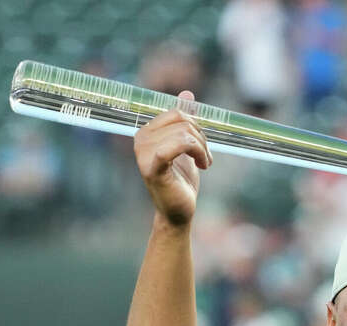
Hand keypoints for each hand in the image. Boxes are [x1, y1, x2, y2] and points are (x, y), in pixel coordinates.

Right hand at [133, 91, 212, 226]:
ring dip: (203, 149)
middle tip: (206, 157)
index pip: (177, 112)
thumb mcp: (186, 145)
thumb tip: (187, 94)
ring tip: (205, 163)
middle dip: (201, 138)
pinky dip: (197, 153)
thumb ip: (184, 120)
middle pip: (182, 120)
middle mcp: (141, 139)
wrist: (179, 211)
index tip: (202, 146)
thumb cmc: (181, 179)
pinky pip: (178, 145)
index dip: (196, 126)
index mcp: (146, 131)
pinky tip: (202, 165)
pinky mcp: (152, 168)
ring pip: (185, 133)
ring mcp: (144, 154)